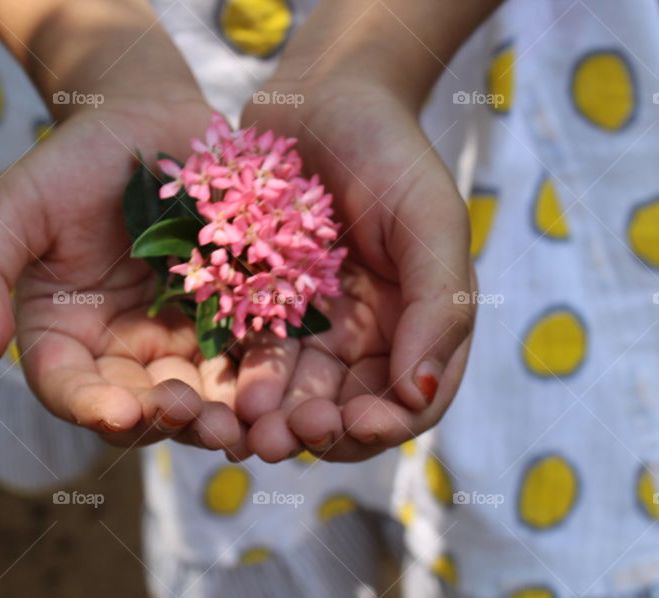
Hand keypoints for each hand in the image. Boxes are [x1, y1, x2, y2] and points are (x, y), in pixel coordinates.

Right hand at [0, 98, 249, 458]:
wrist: (149, 122)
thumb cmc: (72, 163)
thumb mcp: (13, 208)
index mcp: (63, 336)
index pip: (67, 387)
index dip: (88, 406)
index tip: (116, 412)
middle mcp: (120, 351)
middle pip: (137, 407)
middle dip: (163, 420)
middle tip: (192, 417)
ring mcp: (179, 340)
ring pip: (197, 397)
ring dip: (215, 418)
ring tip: (236, 423)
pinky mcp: (231, 321)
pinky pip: (244, 361)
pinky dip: (258, 383)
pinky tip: (275, 393)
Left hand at [236, 78, 474, 461]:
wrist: (322, 97)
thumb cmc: (391, 153)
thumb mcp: (431, 222)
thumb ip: (439, 306)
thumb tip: (418, 395)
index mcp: (419, 326)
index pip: (409, 401)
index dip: (382, 425)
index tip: (350, 426)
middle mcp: (367, 337)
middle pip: (344, 408)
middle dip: (315, 430)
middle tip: (279, 439)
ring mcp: (313, 326)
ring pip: (293, 392)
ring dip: (271, 416)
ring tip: (245, 425)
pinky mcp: (262, 308)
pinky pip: (249, 354)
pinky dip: (237, 378)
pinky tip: (218, 389)